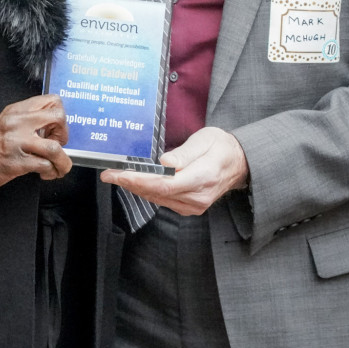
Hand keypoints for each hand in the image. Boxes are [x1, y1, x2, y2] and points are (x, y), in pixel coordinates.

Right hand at [0, 94, 71, 192]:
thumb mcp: (7, 121)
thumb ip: (29, 118)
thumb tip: (53, 126)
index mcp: (17, 110)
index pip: (53, 100)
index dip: (59, 116)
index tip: (53, 129)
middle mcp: (18, 122)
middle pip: (58, 117)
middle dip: (64, 134)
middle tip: (58, 145)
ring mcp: (17, 142)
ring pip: (54, 147)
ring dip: (63, 161)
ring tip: (59, 166)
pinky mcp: (16, 162)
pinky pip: (45, 165)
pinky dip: (52, 172)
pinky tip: (46, 173)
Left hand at [100, 127, 248, 214]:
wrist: (239, 163)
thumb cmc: (221, 147)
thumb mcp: (205, 140)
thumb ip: (184, 153)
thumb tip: (164, 163)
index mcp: (203, 176)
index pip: (165, 184)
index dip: (139, 181)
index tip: (120, 174)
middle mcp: (198, 196)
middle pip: (157, 193)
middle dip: (130, 183)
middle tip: (109, 173)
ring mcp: (194, 205)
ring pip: (158, 199)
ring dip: (136, 188)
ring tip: (117, 176)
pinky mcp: (190, 207)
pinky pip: (164, 201)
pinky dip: (147, 192)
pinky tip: (136, 183)